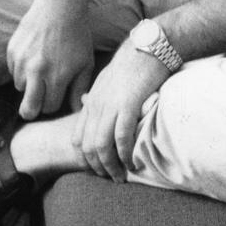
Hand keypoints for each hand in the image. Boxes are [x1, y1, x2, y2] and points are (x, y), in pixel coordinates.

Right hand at [6, 0, 94, 120]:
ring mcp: (22, 61)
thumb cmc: (76, 36)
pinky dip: (21, 68)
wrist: (59, 7)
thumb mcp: (85, 63)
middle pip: (28, 109)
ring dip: (29, 83)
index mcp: (57, 77)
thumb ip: (80, 90)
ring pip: (20, 87)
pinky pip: (13, 70)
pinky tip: (33, 55)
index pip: (49, 107)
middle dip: (32, 110)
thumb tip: (77, 111)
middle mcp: (37, 72)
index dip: (53, 103)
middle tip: (35, 105)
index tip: (56, 95)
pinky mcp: (12, 50)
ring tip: (41, 67)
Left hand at [72, 42, 169, 182]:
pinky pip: (121, 137)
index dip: (87, 158)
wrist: (146, 46)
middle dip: (98, 168)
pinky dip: (125, 154)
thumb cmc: (131, 63)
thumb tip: (86, 103)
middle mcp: (97, 105)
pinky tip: (132, 163)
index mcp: (92, 101)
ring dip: (111, 167)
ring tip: (121, 177)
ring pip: (102, 146)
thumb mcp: (107, 79)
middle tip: (111, 178)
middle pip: (88, 147)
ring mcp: (111, 105)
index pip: (78, 138)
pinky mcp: (128, 105)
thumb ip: (97, 95)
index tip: (100, 168)